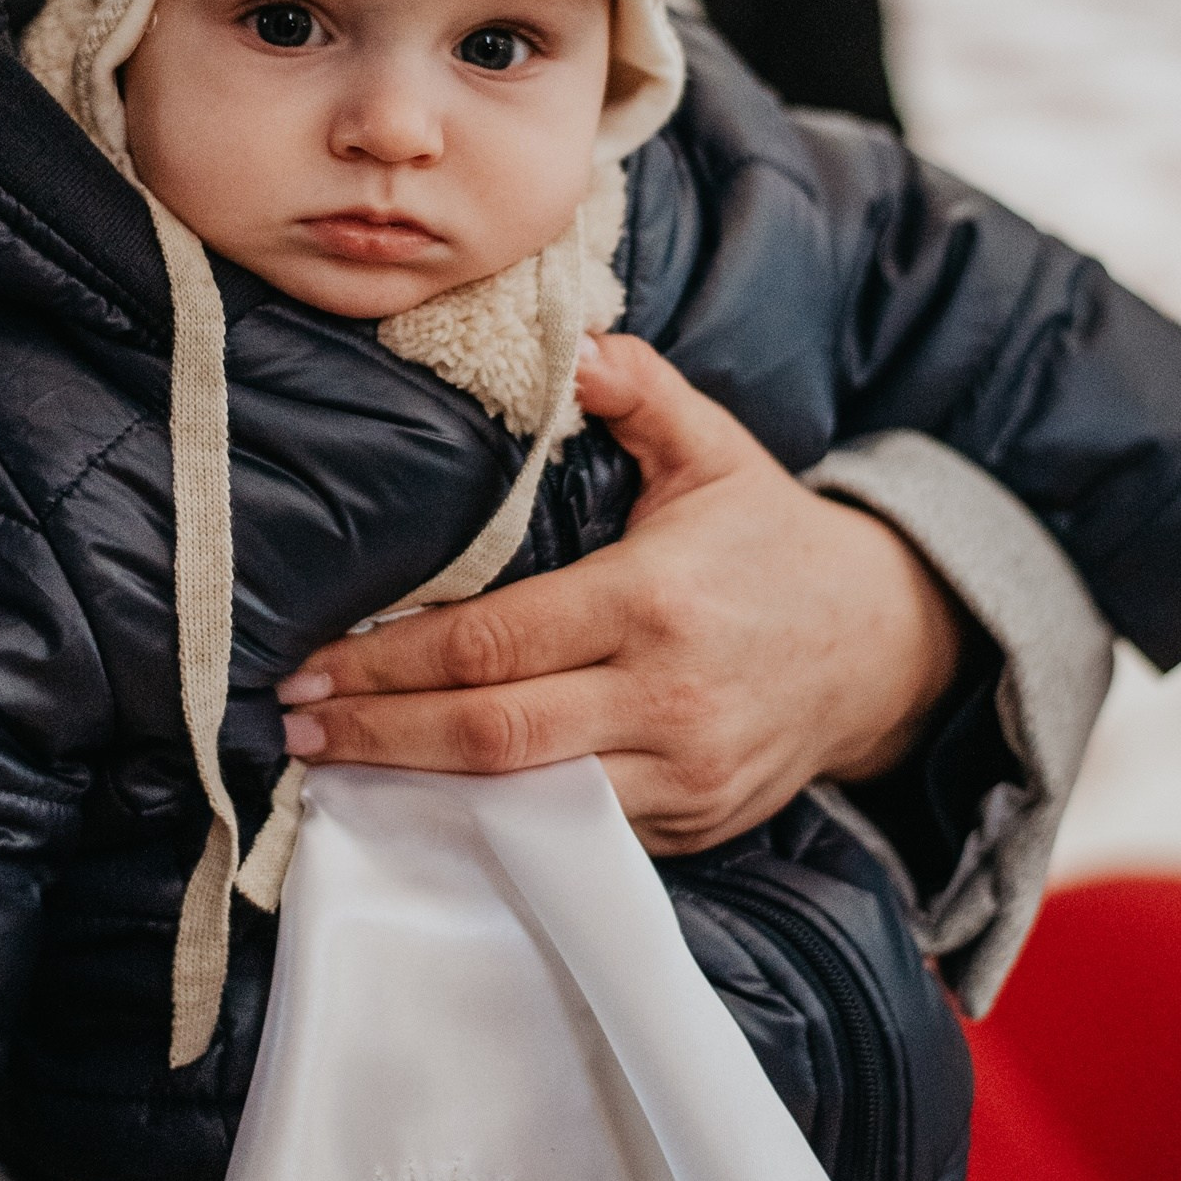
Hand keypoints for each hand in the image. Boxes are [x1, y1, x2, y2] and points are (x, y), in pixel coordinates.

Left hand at [276, 333, 966, 853]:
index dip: (393, 662)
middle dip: (380, 734)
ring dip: (421, 794)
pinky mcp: (688, 825)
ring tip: (336, 770)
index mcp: (653, 600)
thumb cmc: (775, 542)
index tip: (316, 663)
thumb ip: (640, 391)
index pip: (494, 643)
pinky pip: (574, 837)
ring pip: (526, 804)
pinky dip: (495, 826)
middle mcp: (663, 698)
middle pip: (492, 734)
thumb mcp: (716, 451)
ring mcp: (679, 775)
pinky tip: (427, 806)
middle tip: (297, 724)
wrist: (884, 648)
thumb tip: (571, 343)